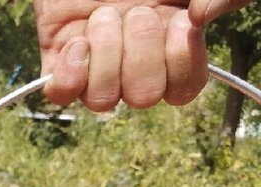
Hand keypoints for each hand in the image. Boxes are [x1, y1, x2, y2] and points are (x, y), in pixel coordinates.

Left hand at [36, 0, 250, 110]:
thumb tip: (201, 18)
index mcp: (171, 46)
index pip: (184, 90)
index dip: (182, 63)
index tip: (181, 21)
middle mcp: (134, 63)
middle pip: (144, 96)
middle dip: (141, 52)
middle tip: (137, 11)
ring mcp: (95, 63)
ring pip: (102, 100)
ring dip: (106, 54)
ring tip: (104, 15)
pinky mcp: (59, 58)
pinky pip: (61, 95)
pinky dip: (71, 72)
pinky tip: (78, 40)